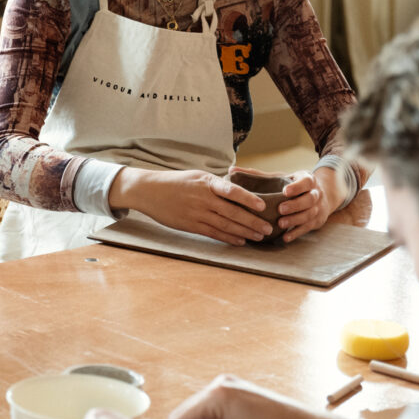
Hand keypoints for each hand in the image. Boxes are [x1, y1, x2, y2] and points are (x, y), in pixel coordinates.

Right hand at [111, 168, 271, 244]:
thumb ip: (216, 185)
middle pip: (233, 213)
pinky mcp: (190, 225)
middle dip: (253, 222)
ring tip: (259, 236)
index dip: (249, 199)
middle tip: (269, 228)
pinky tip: (240, 241)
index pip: (232, 191)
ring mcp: (197, 213)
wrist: (149, 191)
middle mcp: (204, 199)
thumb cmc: (175, 182)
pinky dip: (228, 238)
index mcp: (207, 183)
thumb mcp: (197, 176)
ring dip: (245, 232)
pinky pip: (213, 233)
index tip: (263, 206)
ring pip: (225, 225)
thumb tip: (238, 191)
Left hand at [230, 166, 330, 242]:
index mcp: (307, 180)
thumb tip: (231, 170)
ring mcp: (317, 209)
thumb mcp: (279, 178)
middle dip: (295, 205)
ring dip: (295, 220)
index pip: (306, 182)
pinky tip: (285, 237)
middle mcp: (315, 194)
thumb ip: (257, 175)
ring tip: (281, 224)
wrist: (320, 197)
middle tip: (280, 209)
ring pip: (309, 214)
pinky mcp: (316, 222)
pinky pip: (307, 228)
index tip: (285, 191)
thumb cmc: (291, 186)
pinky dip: (296, 233)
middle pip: (309, 199)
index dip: (297, 187)